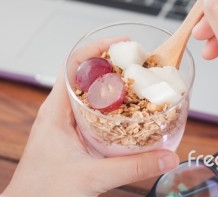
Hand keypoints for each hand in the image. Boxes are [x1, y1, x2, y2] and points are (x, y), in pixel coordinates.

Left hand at [3, 45, 178, 196]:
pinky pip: (94, 111)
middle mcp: (60, 112)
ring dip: (113, 86)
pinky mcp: (72, 135)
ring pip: (91, 93)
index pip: (73, 64)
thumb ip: (133, 167)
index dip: (98, 49)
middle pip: (86, 74)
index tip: (122, 44)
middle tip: (138, 64)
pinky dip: (112, 107)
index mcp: (57, 111)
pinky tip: (127, 114)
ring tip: (137, 83)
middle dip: (113, 65)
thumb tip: (167, 157)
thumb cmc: (42, 193)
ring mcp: (66, 123)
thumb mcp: (92, 177)